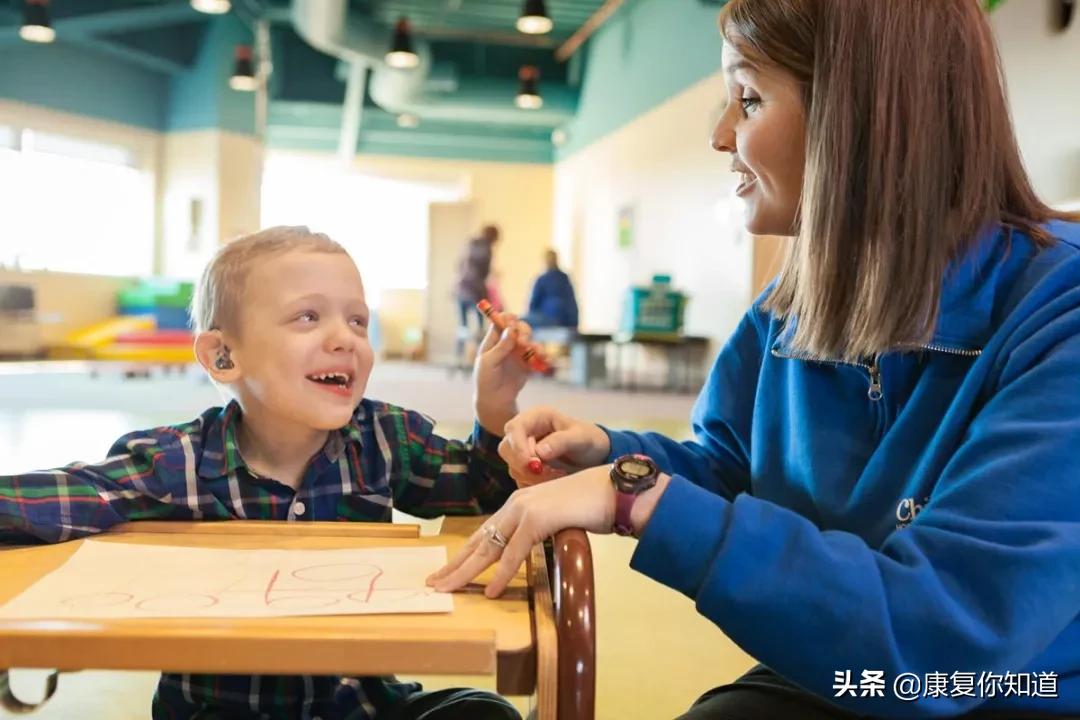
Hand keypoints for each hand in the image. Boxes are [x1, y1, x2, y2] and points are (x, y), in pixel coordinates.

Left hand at [427, 465, 616, 597]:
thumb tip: (525, 549)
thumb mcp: (555, 518)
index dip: (464, 554)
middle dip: (454, 565)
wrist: (613, 489)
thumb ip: (537, 530)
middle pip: (478, 541)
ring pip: (488, 547)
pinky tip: (492, 591)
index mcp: (518, 504)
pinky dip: (502, 574)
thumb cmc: (589, 504)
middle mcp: (515, 505)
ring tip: (447, 589)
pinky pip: (515, 553)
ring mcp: (525, 510)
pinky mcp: (538, 519)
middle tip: (432, 584)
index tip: (447, 571)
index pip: (484, 533)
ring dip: (466, 572)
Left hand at [473, 313, 532, 434]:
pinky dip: (542, 354)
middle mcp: (507, 342)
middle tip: (523, 342)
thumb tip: (511, 330)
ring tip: (534, 352)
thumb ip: (501, 347)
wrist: (495, 399)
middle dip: (523, 331)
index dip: (508, 319)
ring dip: (534, 343)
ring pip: (530, 339)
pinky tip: (544, 358)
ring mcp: (518, 351)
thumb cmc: (485, 380)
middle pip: (519, 327)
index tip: (512, 325)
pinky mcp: (528, 362)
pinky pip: (538, 354)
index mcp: (493, 339)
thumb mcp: (489, 363)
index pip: (502, 320)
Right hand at [499, 406, 610, 485]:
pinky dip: (534, 483)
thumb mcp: (581, 438)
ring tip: (557, 474)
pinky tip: (554, 480)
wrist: (596, 457)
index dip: (518, 447)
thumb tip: (539, 453)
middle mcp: (526, 432)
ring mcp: (524, 450)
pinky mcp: (526, 467)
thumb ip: (561, 442)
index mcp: (536, 417)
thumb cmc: (590, 440)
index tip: (533, 464)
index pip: (514, 428)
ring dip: (531, 476)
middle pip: (506, 448)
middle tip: (546, 472)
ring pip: (512, 466)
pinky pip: (520, 479)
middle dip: (523, 464)